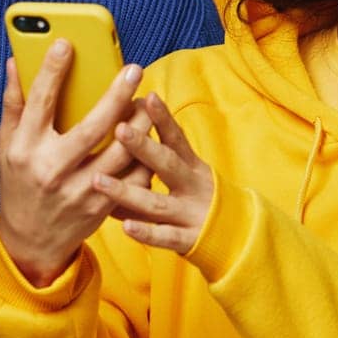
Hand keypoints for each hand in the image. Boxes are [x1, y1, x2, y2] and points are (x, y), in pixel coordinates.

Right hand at [0, 41, 151, 286]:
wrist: (31, 242)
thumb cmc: (19, 184)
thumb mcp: (7, 146)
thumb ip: (14, 104)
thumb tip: (17, 61)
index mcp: (25, 149)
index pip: (39, 102)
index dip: (53, 71)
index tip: (66, 43)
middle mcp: (51, 170)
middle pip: (91, 126)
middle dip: (116, 95)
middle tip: (134, 70)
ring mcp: (79, 191)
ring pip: (120, 152)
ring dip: (140, 124)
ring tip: (148, 101)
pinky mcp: (101, 207)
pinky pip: (132, 178)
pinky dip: (145, 156)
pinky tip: (151, 137)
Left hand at [93, 92, 213, 253]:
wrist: (239, 237)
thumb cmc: (199, 199)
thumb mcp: (187, 173)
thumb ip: (157, 158)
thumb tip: (121, 130)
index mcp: (191, 166)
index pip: (176, 138)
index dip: (162, 118)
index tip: (146, 97)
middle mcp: (192, 186)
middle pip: (167, 164)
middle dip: (143, 147)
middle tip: (119, 129)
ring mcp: (191, 213)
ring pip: (157, 203)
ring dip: (126, 192)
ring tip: (98, 180)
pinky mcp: (189, 239)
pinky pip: (165, 237)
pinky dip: (146, 233)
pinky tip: (125, 227)